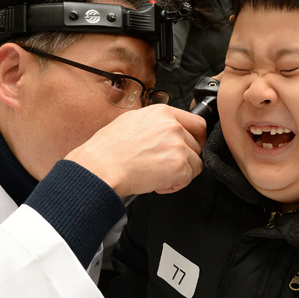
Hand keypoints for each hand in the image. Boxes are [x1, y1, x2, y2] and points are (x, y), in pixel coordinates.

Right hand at [65, 104, 206, 198]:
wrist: (101, 167)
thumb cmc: (108, 149)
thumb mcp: (131, 121)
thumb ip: (154, 123)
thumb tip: (163, 130)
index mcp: (162, 113)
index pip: (196, 122)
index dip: (196, 138)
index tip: (190, 146)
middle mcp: (173, 126)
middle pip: (197, 144)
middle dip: (185, 157)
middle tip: (167, 165)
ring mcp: (178, 145)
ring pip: (195, 162)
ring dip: (180, 172)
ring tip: (158, 175)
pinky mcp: (179, 165)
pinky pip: (188, 178)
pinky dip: (175, 185)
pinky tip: (157, 183)